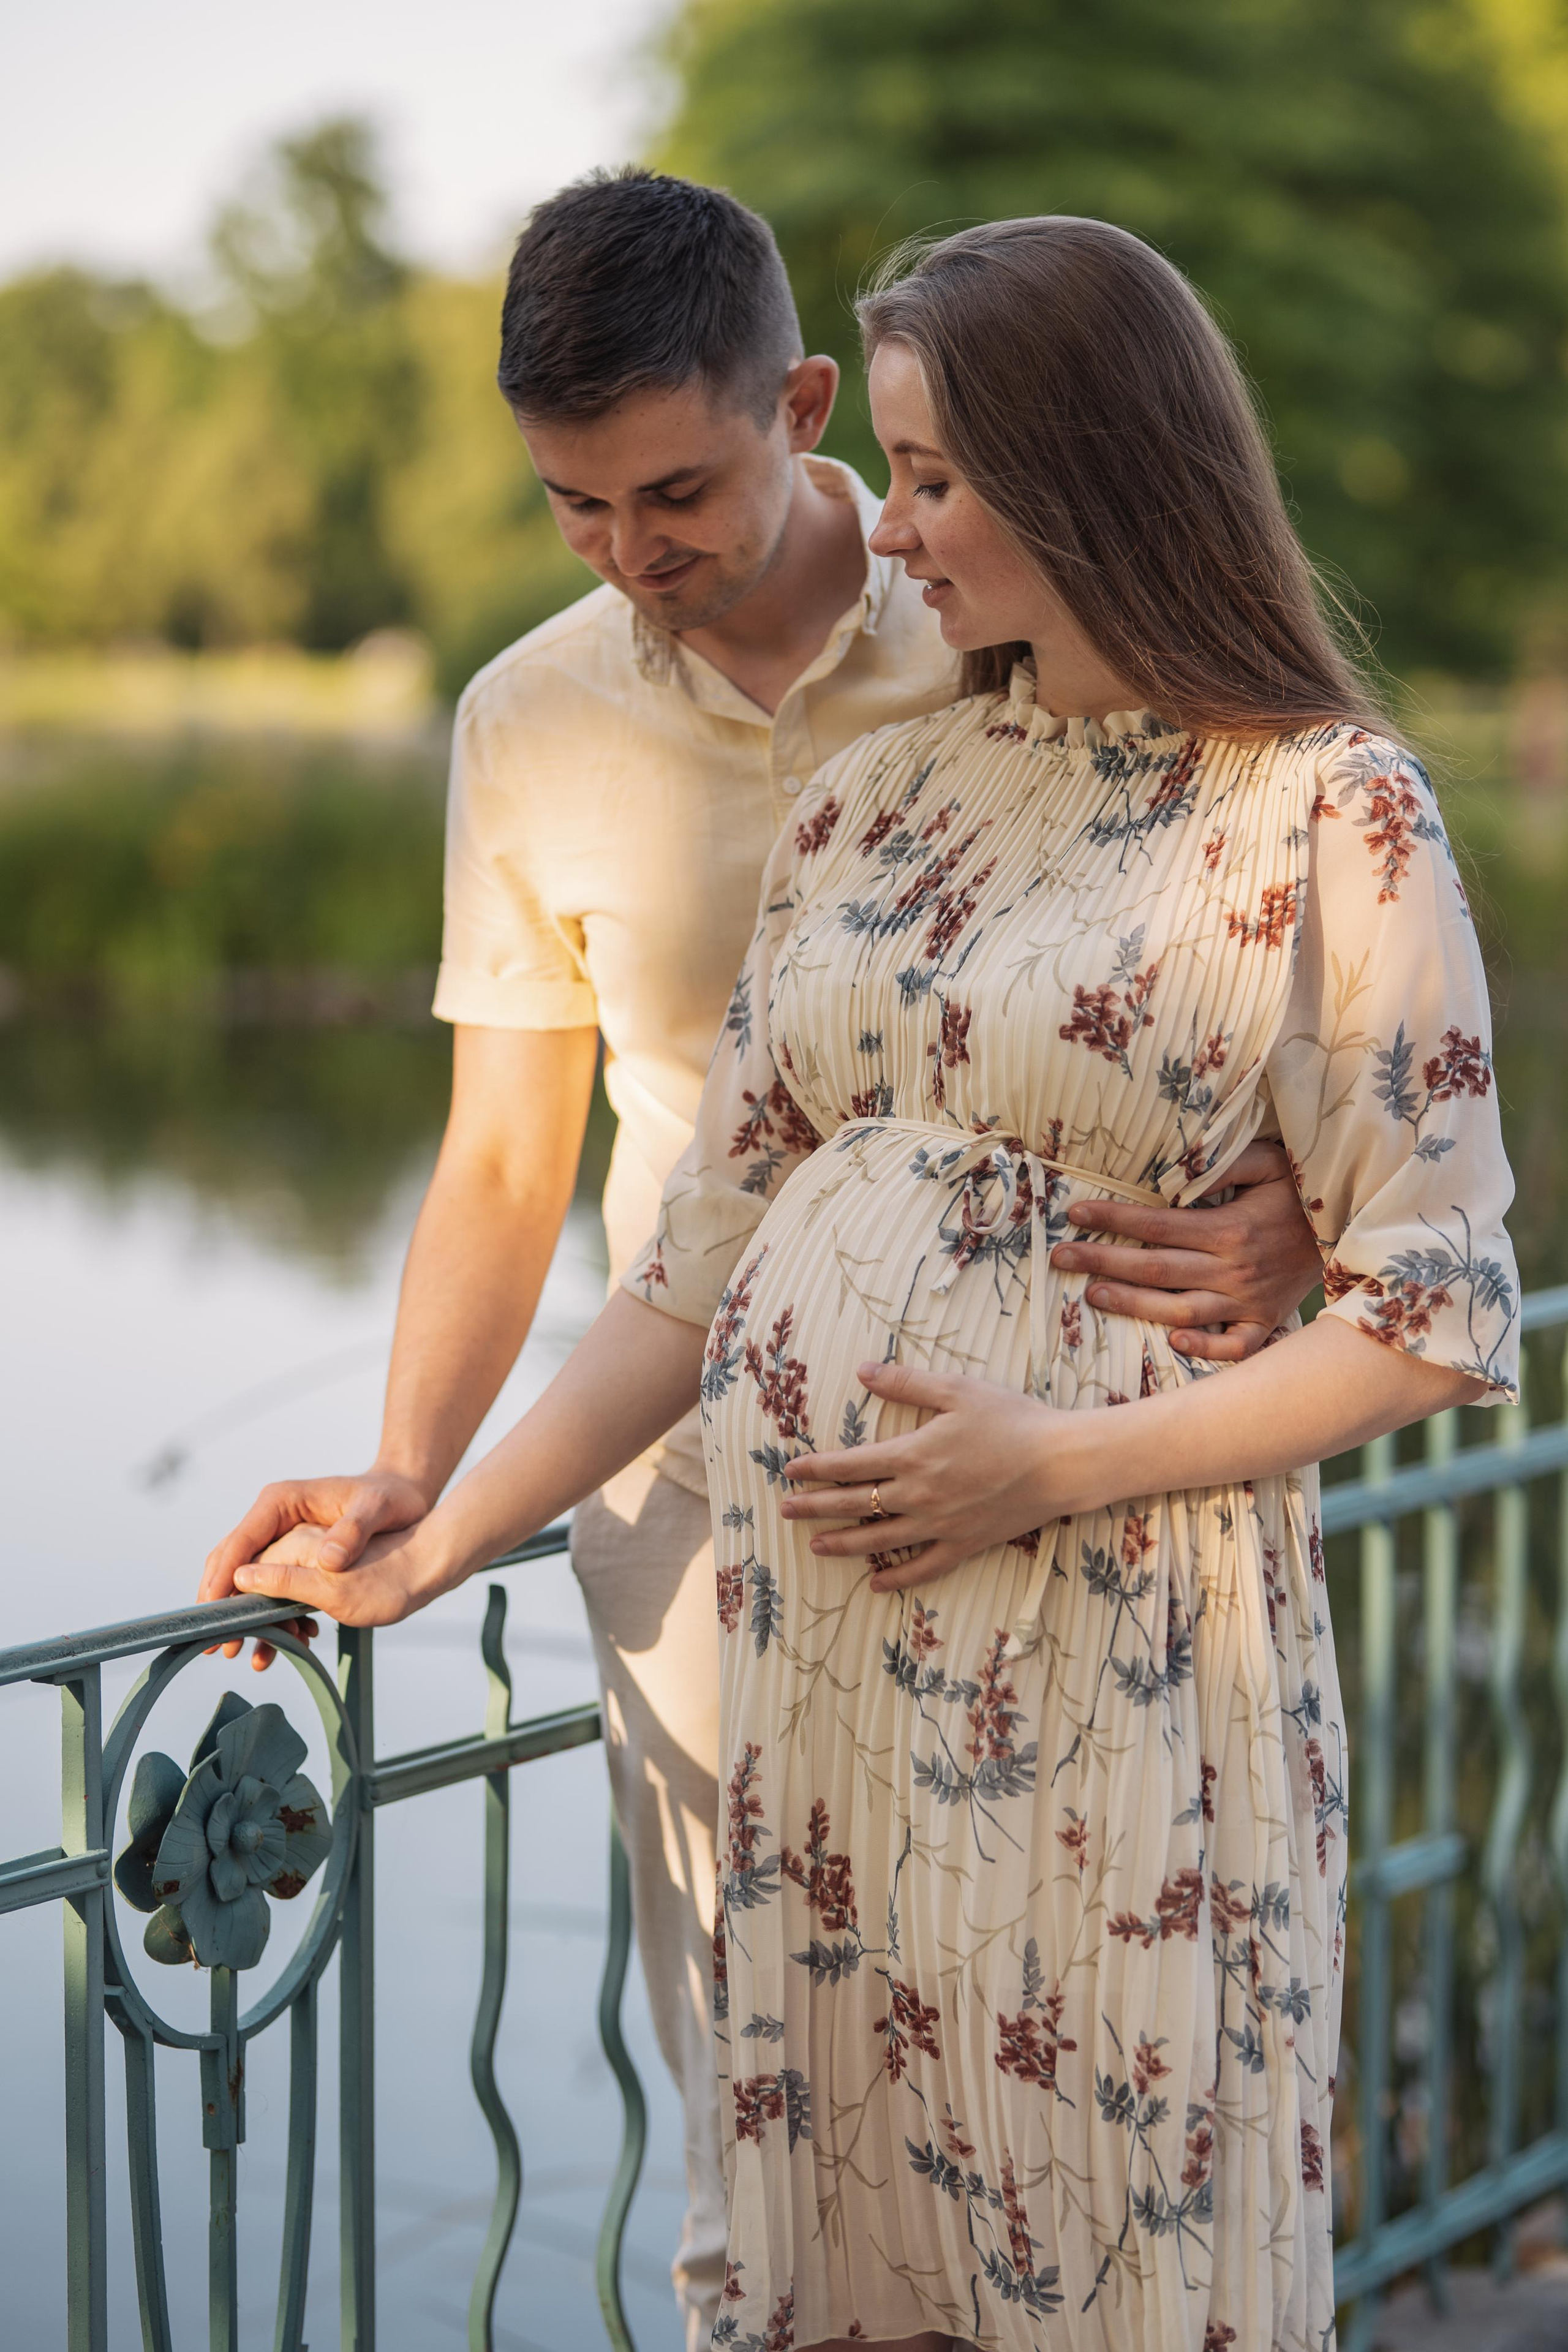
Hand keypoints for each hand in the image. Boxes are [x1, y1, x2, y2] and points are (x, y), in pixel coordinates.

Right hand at [200, 1465, 430, 1668]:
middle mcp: (272, 1517)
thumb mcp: (378, 1508)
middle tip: (217, 1642)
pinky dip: (267, 1612)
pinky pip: (268, 1584)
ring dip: (242, 1614)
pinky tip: (278, 1639)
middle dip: (221, 1602)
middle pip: (231, 1560)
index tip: (213, 1610)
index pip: (240, 1541)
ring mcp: (279, 1536)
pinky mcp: (291, 1553)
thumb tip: (327, 1561)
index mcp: (281, 1501)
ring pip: (244, 1576)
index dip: (223, 1577)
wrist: (405, 1496)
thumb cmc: (390, 1496)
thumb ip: (354, 1530)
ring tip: (240, 1651)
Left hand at [780, 1361, 1073, 1590]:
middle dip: (816, 1507)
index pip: (851, 1464)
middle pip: (855, 1503)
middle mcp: (919, 1495)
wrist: (1061, 1462)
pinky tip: (876, 1585)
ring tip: (816, 1546)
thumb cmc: (1012, 1419)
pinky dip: (898, 1578)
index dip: (816, 1468)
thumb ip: (906, 1382)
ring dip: (844, 1543)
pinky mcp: (965, 1544)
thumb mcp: (957, 1390)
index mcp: (914, 1455)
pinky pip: (924, 1566)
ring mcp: (940, 1525)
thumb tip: (861, 1371)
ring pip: (880, 1541)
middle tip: (785, 1511)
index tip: (790, 1471)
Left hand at [1048, 1139, 1320, 1362]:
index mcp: (1230, 1228)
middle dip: (1103, 1261)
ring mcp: (1250, 1301)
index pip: (1157, 1225)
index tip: (1074, 1213)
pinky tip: (1171, 1342)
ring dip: (1133, 1304)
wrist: (1354, 1228)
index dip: (1113, 1218)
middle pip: (1156, 1269)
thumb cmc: (1301, 1188)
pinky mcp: (1265, 1322)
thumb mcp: (1267, 1160)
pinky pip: (1233, 1346)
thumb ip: (1221, 1163)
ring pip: (1181, 1310)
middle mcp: (1235, 1269)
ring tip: (1092, 1294)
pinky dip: (1204, 1349)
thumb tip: (1174, 1168)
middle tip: (1059, 1258)